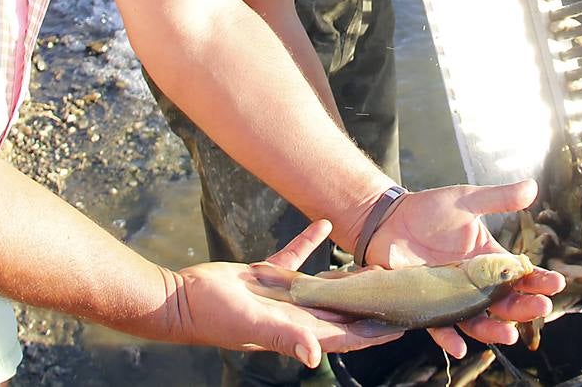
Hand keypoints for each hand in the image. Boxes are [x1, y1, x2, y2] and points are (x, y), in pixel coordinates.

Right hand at [171, 220, 401, 366]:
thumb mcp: (252, 324)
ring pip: (323, 287)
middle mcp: (294, 315)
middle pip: (341, 312)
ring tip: (373, 267)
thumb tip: (313, 355)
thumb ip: (285, 336)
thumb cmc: (214, 316)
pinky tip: (324, 225)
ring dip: (347, 279)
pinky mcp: (266, 275)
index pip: (345, 336)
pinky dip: (310, 242)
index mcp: (297, 329)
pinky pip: (295, 258)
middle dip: (368, 305)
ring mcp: (282, 296)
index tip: (401, 326)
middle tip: (397, 289)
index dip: (373, 333)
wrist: (180, 298)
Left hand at [366, 181, 565, 357]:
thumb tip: (533, 187)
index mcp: (488, 260)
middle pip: (505, 302)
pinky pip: (440, 327)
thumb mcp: (466, 200)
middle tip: (542, 307)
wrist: (389, 220)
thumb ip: (498, 198)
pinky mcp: (427, 306)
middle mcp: (474, 284)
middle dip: (525, 307)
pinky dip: (450, 338)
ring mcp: (452, 298)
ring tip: (510, 334)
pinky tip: (460, 347)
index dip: (539, 280)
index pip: (520, 274)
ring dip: (494, 330)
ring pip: (478, 320)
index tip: (556, 283)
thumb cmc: (429, 210)